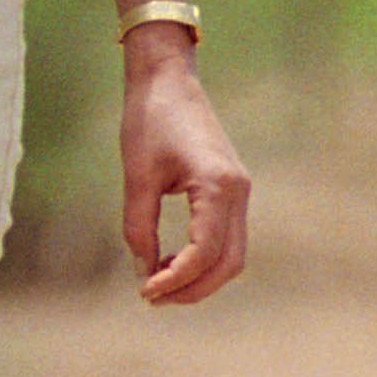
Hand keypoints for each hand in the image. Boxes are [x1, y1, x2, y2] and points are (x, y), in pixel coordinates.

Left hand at [121, 43, 250, 305]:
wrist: (168, 79)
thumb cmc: (148, 119)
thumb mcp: (136, 177)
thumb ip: (139, 228)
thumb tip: (143, 272)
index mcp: (218, 186)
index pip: (205, 253)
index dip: (176, 280)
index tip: (144, 292)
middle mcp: (238, 192)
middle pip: (229, 263)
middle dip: (193, 289)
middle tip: (151, 298)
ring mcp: (240, 191)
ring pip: (234, 255)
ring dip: (200, 277)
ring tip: (158, 284)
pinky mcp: (232, 190)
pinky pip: (227, 238)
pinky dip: (204, 259)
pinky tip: (170, 262)